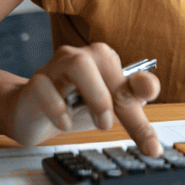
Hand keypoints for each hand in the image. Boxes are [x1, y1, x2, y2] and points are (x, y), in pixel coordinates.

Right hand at [5, 43, 162, 155]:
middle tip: (121, 128)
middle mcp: (84, 56)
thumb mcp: (108, 109)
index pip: (132, 76)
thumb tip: (150, 89)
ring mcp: (58, 65)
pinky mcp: (36, 80)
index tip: (153, 128)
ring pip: (79, 65)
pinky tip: (64, 124)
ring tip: (100, 122)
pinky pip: (46, 87)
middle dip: (120, 101)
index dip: (146, 95)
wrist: (32, 115)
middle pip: (109, 69)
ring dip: (94, 96)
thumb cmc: (73, 107)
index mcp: (106, 60)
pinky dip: (58, 108)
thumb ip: (130, 99)